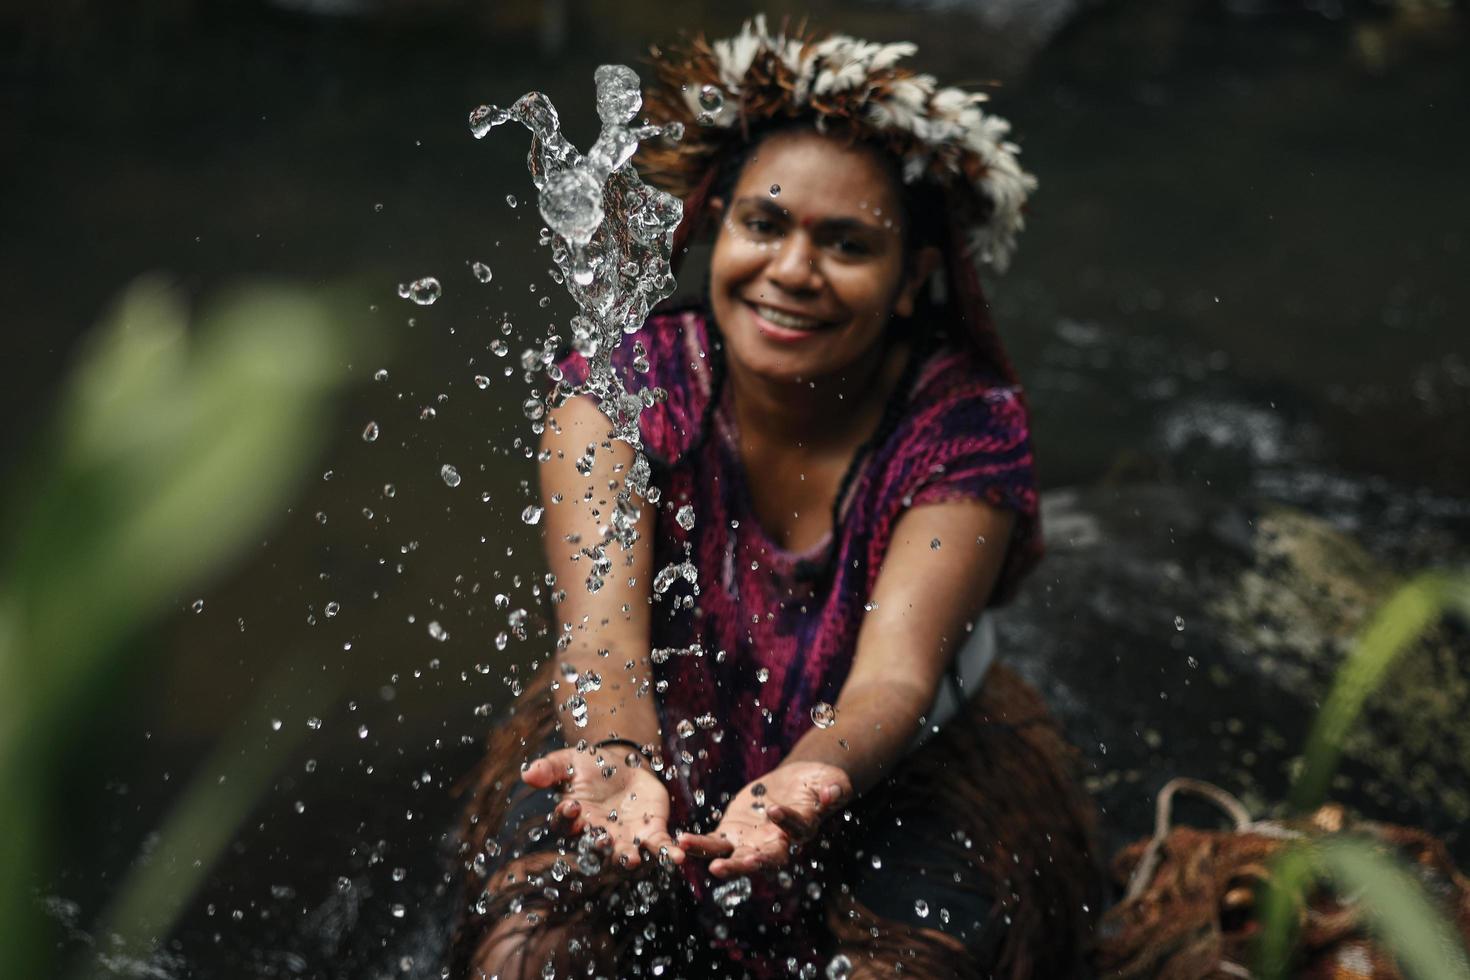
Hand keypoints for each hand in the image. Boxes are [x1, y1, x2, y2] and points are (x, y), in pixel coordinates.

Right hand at [521, 746, 684, 872]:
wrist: (626, 765)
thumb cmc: (593, 766)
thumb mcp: (570, 761)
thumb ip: (550, 768)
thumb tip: (526, 773)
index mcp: (576, 819)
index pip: (566, 824)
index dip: (567, 817)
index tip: (571, 805)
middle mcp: (599, 835)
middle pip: (596, 847)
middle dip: (599, 846)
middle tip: (601, 840)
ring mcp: (626, 838)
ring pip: (626, 855)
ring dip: (630, 858)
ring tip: (635, 859)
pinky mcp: (651, 833)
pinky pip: (658, 847)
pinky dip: (667, 853)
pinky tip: (676, 858)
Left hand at [678, 762, 850, 878]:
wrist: (798, 782)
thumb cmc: (820, 783)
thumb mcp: (831, 782)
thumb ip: (834, 789)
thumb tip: (834, 792)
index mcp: (802, 833)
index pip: (796, 832)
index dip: (788, 823)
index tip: (776, 811)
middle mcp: (776, 846)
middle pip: (762, 861)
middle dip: (743, 866)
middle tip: (724, 868)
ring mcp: (752, 843)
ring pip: (734, 858)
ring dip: (716, 861)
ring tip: (698, 857)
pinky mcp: (733, 834)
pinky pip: (714, 844)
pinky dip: (700, 845)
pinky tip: (682, 841)